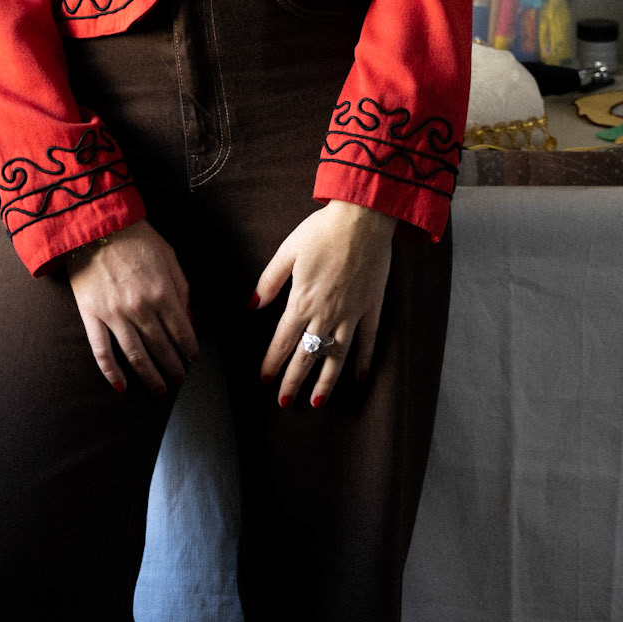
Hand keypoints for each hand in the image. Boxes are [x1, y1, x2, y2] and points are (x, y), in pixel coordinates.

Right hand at [66, 219, 197, 395]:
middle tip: (179, 377)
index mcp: (162, 292)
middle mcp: (141, 308)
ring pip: (136, 356)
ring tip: (159, 388)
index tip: (191, 357)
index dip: (189, 348)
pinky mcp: (92, 315)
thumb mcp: (168, 256)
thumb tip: (188, 317)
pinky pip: (101, 351)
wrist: (94, 225)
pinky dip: (111, 373)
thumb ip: (181, 287)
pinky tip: (121, 386)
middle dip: (173, 366)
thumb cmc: (135, 237)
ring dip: (150, 376)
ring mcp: (114, 314)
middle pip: (162, 347)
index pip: (181, 331)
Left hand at [254, 200, 395, 408]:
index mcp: (302, 300)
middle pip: (307, 355)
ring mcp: (351, 314)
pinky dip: (363, 362)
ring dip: (326, 382)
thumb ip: (269, 281)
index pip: (283, 340)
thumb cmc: (321, 231)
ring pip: (337, 356)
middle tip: (285, 403)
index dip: (272, 362)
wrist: (362, 219)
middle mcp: (326, 314)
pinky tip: (359, 379)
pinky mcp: (371, 308)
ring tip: (317, 403)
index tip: (264, 380)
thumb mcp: (288, 251)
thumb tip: (251, 306)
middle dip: (294, 381)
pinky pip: (368, 342)